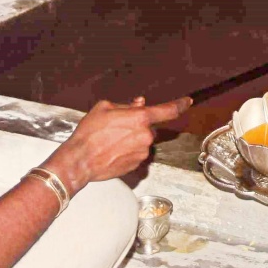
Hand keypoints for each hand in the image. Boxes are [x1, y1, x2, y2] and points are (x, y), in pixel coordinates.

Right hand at [52, 96, 188, 186]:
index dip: (179, 105)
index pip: (167, 110)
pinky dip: (127, 151)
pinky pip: (136, 154)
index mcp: (140, 118)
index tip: (187, 102)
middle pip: (148, 128)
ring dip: (131, 140)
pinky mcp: (136, 165)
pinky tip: (112, 151)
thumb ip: (126, 105)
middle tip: (116, 128)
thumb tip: (138, 104)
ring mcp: (142, 153)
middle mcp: (145, 136)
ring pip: (142, 142)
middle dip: (136, 126)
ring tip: (110, 141)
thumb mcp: (104, 108)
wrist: (81, 159)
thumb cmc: (89, 133)